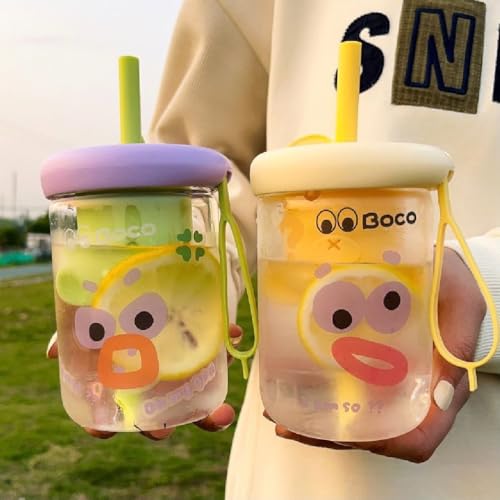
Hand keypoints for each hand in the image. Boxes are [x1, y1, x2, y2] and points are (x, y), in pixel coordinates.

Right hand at [47, 324, 242, 440]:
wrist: (157, 280)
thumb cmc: (120, 308)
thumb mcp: (98, 316)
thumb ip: (77, 334)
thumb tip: (53, 352)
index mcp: (123, 379)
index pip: (111, 414)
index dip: (104, 427)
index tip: (100, 431)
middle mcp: (154, 384)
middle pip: (156, 420)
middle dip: (161, 429)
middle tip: (162, 430)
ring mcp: (181, 371)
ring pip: (194, 402)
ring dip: (210, 413)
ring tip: (222, 413)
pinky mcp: (204, 350)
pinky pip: (218, 357)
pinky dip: (226, 348)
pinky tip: (232, 333)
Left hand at [266, 248, 486, 462]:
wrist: (432, 262)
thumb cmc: (449, 279)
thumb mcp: (461, 301)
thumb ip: (458, 338)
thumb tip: (442, 397)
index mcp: (439, 384)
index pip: (417, 436)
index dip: (384, 443)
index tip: (343, 429)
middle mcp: (411, 389)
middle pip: (376, 432)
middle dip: (334, 434)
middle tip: (292, 422)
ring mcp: (386, 376)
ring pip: (354, 413)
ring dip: (318, 420)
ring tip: (279, 411)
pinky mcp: (367, 359)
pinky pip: (343, 383)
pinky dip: (317, 392)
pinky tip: (288, 383)